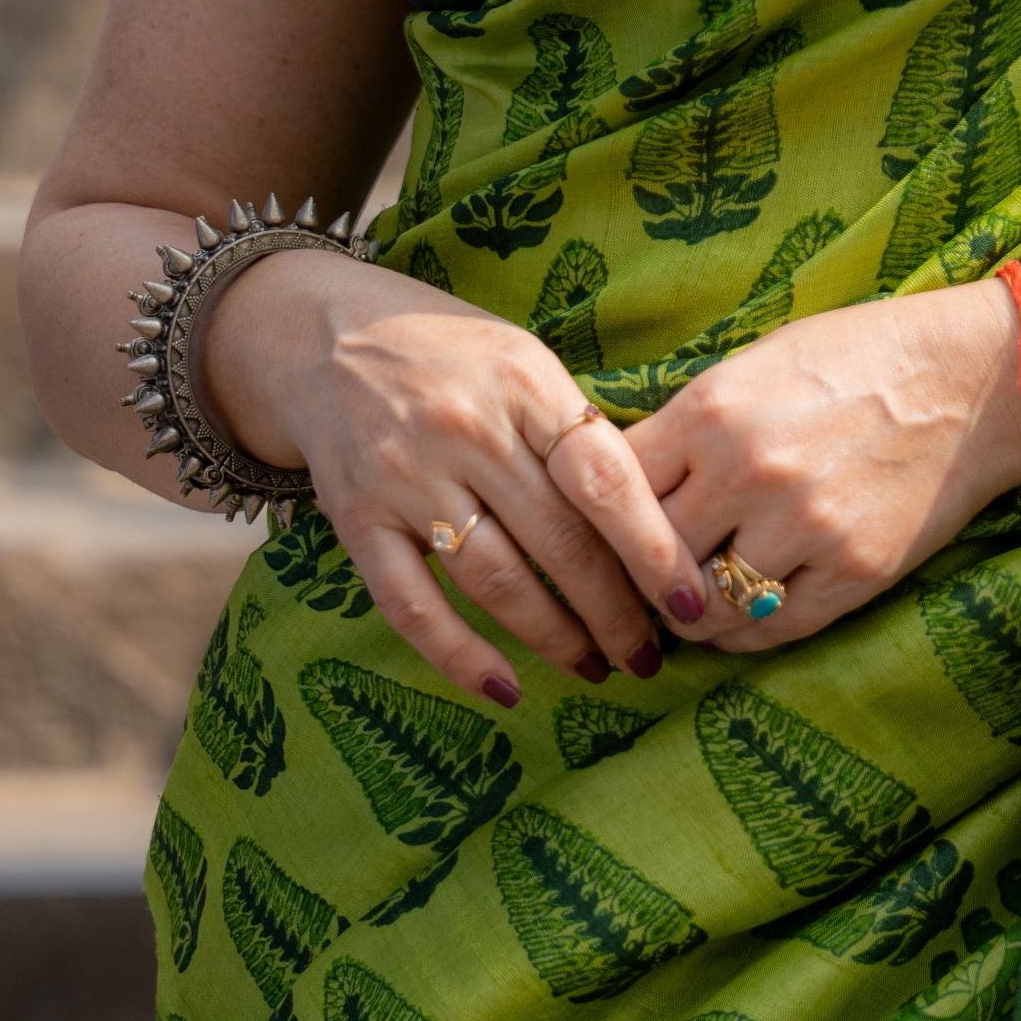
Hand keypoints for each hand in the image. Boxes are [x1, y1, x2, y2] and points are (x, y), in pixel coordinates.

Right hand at [201, 246, 693, 706]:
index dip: (654, 551)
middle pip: (558, 542)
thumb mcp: (526, 361)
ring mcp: (405, 477)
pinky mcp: (357, 519)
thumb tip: (657, 524)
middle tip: (647, 655)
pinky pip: (412, 605)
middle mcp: (466, 430)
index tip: (692, 602)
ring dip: (554, 638)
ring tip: (595, 667)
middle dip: (613, 613)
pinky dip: (460, 655)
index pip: (605, 481)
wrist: (327, 332)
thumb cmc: (453, 353)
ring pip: (495, 582)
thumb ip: (578, 433)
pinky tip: (506, 688)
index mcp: (526, 384)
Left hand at [625, 264, 1020, 654]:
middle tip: (634, 579)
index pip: (612, 488)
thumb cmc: (857, 357)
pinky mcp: (854, 574)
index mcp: (713, 410)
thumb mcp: (755, 362)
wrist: (974, 379)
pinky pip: (769, 632)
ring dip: (687, 610)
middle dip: (635, 572)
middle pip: (648, 557)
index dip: (598, 514)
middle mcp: (750, 472)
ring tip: (684, 602)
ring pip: (703, 607)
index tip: (599, 528)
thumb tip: (618, 482)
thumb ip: (688, 422)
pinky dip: (741, 633)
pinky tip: (737, 617)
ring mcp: (805, 529)